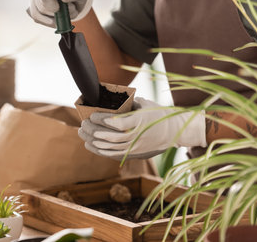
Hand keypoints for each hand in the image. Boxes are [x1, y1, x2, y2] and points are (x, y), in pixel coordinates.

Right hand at [27, 0, 92, 27]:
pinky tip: (57, 20)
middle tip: (68, 9)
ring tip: (65, 13)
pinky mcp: (34, 9)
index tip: (58, 7)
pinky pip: (37, 19)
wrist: (74, 2)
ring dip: (53, 17)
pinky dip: (49, 22)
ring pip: (37, 12)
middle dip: (54, 11)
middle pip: (40, 2)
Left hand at [78, 97, 206, 159]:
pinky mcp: (133, 154)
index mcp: (141, 121)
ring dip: (92, 140)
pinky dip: (99, 150)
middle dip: (92, 130)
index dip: (103, 120)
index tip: (92, 115)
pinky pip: (112, 155)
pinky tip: (89, 145)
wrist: (174, 131)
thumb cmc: (157, 114)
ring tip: (82, 133)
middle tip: (83, 124)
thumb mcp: (144, 104)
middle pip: (110, 136)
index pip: (118, 123)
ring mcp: (135, 148)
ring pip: (109, 147)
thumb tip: (108, 100)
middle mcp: (137, 136)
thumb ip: (127, 104)